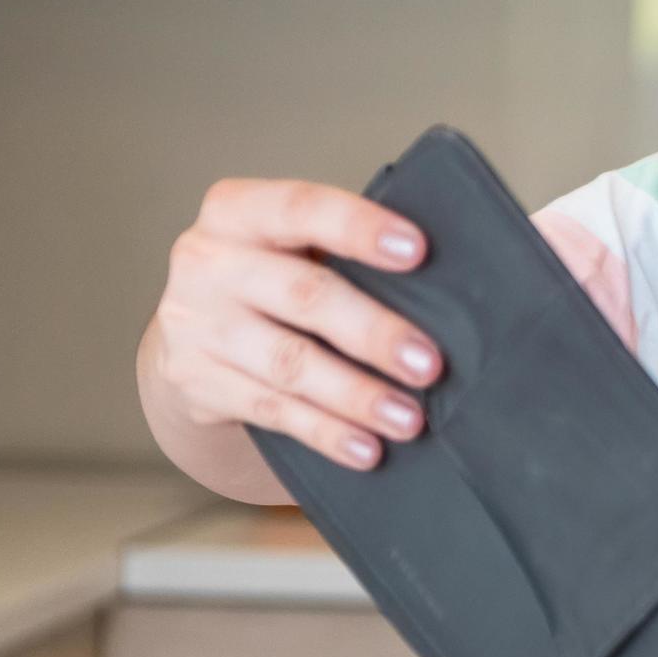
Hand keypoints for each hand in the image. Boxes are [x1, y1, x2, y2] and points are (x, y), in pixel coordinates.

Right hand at [145, 177, 444, 469]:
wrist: (190, 335)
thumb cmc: (276, 278)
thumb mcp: (293, 245)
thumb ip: (354, 252)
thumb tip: (467, 275)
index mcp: (238, 209)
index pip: (302, 208)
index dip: (359, 228)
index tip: (418, 251)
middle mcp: (207, 261)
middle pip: (303, 295)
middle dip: (374, 333)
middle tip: (429, 364)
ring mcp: (193, 324)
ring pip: (288, 363)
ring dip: (356, 395)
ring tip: (409, 419)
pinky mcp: (194, 381)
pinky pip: (271, 410)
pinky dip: (325, 432)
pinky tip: (366, 449)